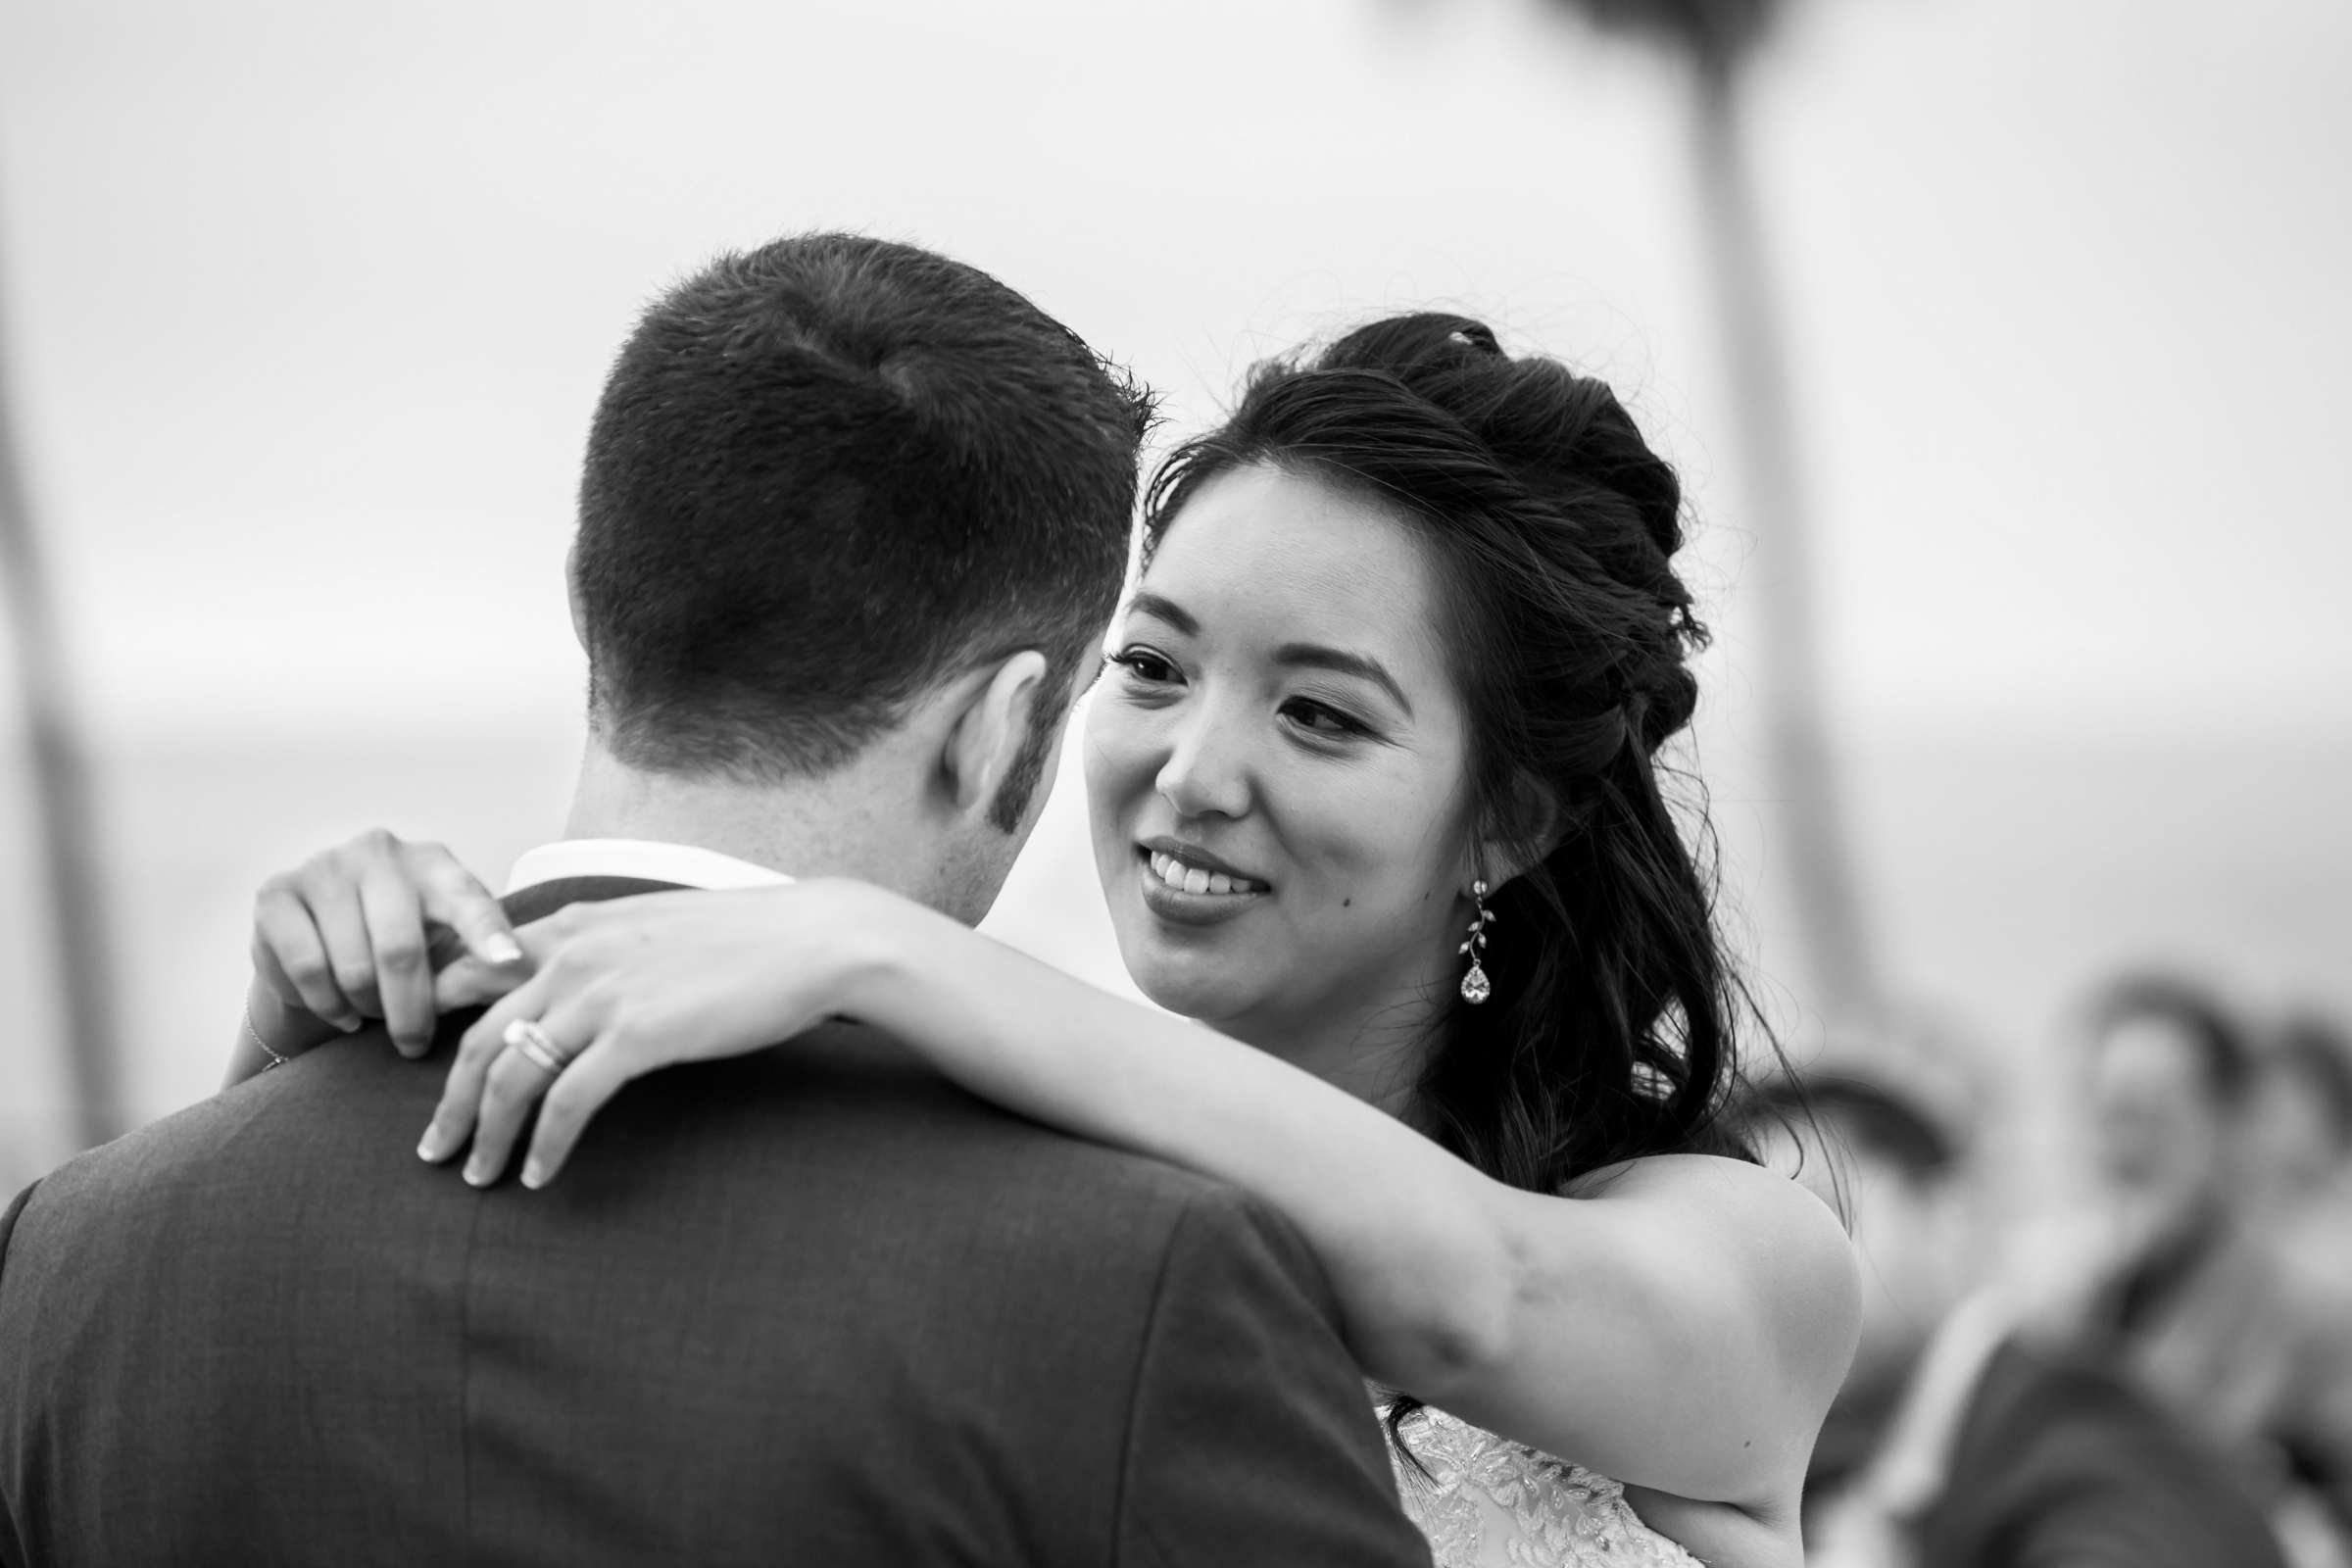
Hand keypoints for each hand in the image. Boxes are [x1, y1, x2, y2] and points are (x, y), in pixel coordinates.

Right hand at [252, 829, 525, 1055]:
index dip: (488, 933)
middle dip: (410, 1011)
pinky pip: (306, 968)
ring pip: (352, 966)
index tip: (509, 964)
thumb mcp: (446, 943)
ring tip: (372, 1015)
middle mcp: (379, 852)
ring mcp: (323, 867)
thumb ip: (481, 956)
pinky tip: (339, 1009)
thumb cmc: (402, 941)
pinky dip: (326, 1003)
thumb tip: (524, 980)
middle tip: (414, 1045)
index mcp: (434, 863)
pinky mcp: (276, 896)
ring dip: (366, 1008)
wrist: (318, 938)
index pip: (467, 900)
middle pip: (400, 949)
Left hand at [416, 880, 896, 1188]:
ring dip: (486, 1134)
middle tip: (435, 1148)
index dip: (435, 1023)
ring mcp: (601, 994)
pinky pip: (568, 1103)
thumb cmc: (747, 938)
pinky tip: (538, 1174)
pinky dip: (546, 1145)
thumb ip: (598, 950)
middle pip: (477, 1038)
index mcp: (571, 926)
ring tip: (479, 1175)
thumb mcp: (651, 926)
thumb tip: (569, 987)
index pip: (471, 971)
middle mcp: (572, 955)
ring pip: (510, 1075)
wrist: (814, 940)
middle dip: (448, 1102)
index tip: (421, 1068)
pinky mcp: (637, 1034)